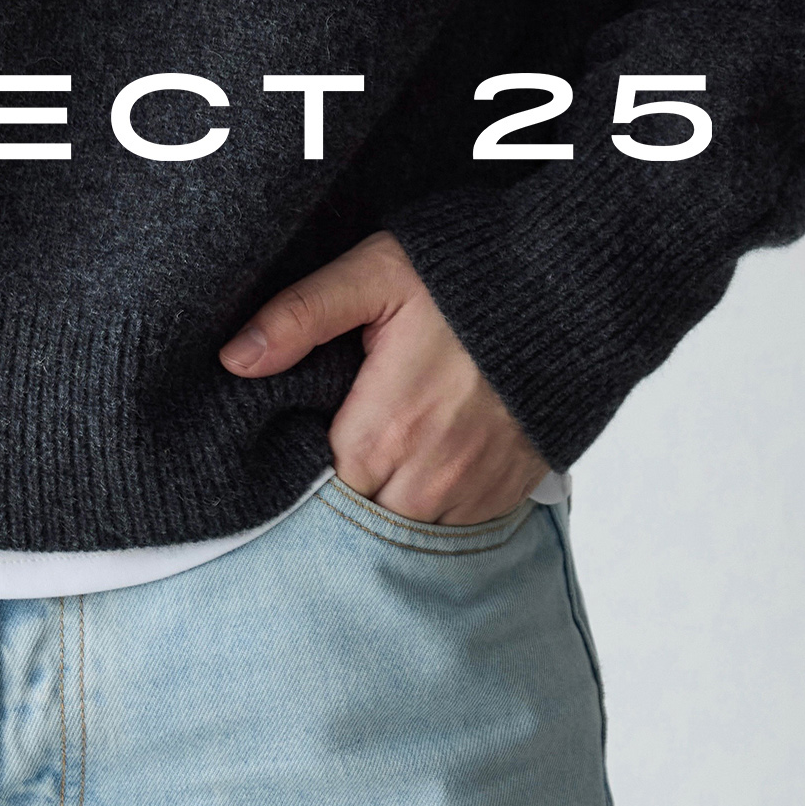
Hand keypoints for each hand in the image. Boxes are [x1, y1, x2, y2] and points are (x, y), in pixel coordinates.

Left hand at [219, 229, 551, 524]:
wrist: (570, 287)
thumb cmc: (464, 277)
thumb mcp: (373, 274)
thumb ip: (300, 316)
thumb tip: (234, 359)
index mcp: (382, 431)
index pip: (314, 487)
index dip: (302, 466)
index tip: (306, 434)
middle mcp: (428, 477)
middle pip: (358, 518)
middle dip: (343, 492)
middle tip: (344, 442)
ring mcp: (474, 490)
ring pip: (407, 530)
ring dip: (390, 504)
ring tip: (387, 456)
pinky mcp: (510, 491)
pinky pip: (457, 527)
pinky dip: (437, 506)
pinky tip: (428, 466)